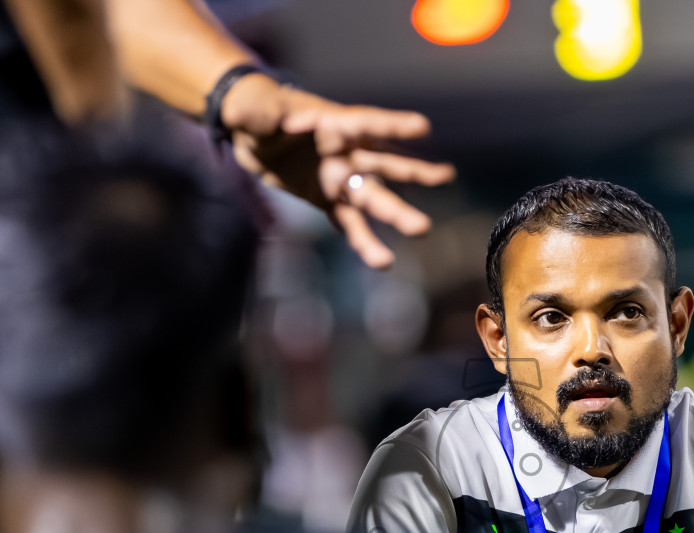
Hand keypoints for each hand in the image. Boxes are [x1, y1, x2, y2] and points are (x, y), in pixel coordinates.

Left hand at [221, 77, 455, 268]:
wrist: (248, 133)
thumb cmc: (256, 110)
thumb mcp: (257, 108)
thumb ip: (270, 115)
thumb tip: (284, 125)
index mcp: (333, 124)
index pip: (365, 123)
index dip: (392, 125)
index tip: (423, 126)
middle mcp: (345, 152)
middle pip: (382, 163)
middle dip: (412, 171)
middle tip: (446, 176)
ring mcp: (339, 179)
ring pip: (373, 198)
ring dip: (397, 213)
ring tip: (423, 229)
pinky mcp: (327, 200)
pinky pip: (348, 224)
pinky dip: (364, 243)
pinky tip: (384, 262)